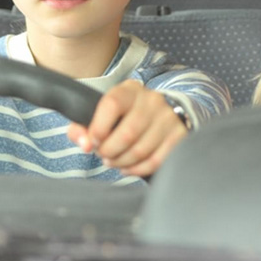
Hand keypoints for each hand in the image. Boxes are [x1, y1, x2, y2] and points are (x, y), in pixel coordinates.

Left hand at [67, 80, 187, 176]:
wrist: (160, 112)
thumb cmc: (124, 116)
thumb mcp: (102, 113)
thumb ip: (82, 126)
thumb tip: (85, 144)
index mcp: (129, 90)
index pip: (111, 105)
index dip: (98, 128)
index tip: (93, 141)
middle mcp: (152, 100)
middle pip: (127, 134)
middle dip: (109, 151)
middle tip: (104, 155)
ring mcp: (168, 118)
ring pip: (140, 150)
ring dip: (122, 162)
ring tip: (114, 161)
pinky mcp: (178, 135)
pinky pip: (156, 161)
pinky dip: (138, 169)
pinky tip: (128, 167)